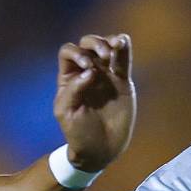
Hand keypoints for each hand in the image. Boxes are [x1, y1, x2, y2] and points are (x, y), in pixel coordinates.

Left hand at [53, 33, 135, 172]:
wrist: (100, 149)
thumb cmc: (78, 132)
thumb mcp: (66, 112)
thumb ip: (74, 89)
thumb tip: (91, 70)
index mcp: (69, 78)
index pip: (68, 52)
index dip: (77, 53)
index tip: (87, 66)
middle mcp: (86, 72)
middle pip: (87, 44)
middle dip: (95, 44)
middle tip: (104, 56)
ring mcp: (105, 75)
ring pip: (106, 48)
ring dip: (109, 42)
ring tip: (115, 47)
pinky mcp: (122, 81)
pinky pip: (123, 60)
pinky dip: (124, 48)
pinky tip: (123, 41)